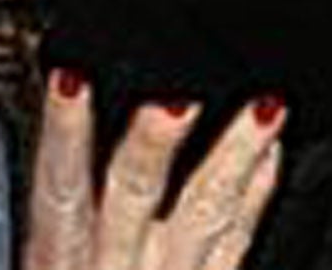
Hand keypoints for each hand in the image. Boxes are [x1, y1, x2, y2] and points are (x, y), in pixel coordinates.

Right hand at [24, 75, 283, 269]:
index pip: (58, 189)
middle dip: (151, 148)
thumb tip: (95, 99)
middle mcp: (111, 268)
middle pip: (130, 198)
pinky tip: (274, 156)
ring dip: (235, 159)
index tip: (75, 81)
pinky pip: (232, 250)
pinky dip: (254, 200)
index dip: (64, 136)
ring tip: (266, 109)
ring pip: (201, 218)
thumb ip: (72, 198)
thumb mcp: (57, 254)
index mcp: (61, 257)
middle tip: (178, 100)